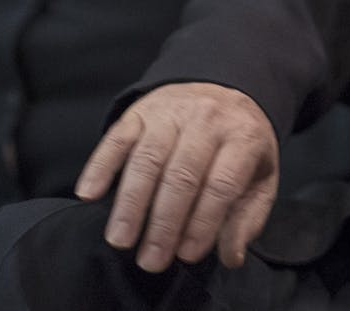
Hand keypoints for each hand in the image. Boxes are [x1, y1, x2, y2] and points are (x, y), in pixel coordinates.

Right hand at [74, 82, 279, 272]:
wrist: (224, 91)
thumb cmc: (239, 145)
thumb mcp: (260, 177)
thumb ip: (246, 218)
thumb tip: (231, 256)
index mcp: (243, 136)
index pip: (221, 184)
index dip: (203, 222)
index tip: (187, 255)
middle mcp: (207, 118)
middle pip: (181, 175)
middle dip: (164, 223)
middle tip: (151, 259)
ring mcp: (172, 111)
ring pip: (147, 159)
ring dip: (131, 204)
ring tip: (121, 240)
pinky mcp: (141, 111)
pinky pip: (117, 138)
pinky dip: (100, 166)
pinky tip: (90, 194)